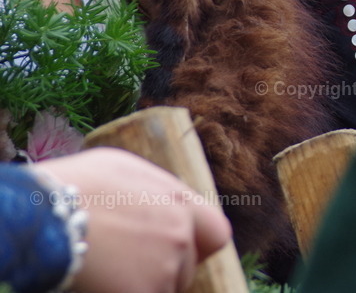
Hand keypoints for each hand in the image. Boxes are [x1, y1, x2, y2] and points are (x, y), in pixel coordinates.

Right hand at [38, 148, 231, 292]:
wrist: (47, 216)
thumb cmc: (76, 185)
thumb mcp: (125, 168)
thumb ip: (155, 190)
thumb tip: (161, 200)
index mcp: (180, 201)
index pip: (216, 234)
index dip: (198, 245)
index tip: (181, 249)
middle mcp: (180, 233)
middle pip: (187, 266)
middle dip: (166, 268)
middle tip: (130, 263)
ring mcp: (165, 267)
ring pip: (166, 287)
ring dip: (145, 283)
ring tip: (110, 269)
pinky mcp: (145, 292)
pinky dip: (125, 292)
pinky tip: (103, 282)